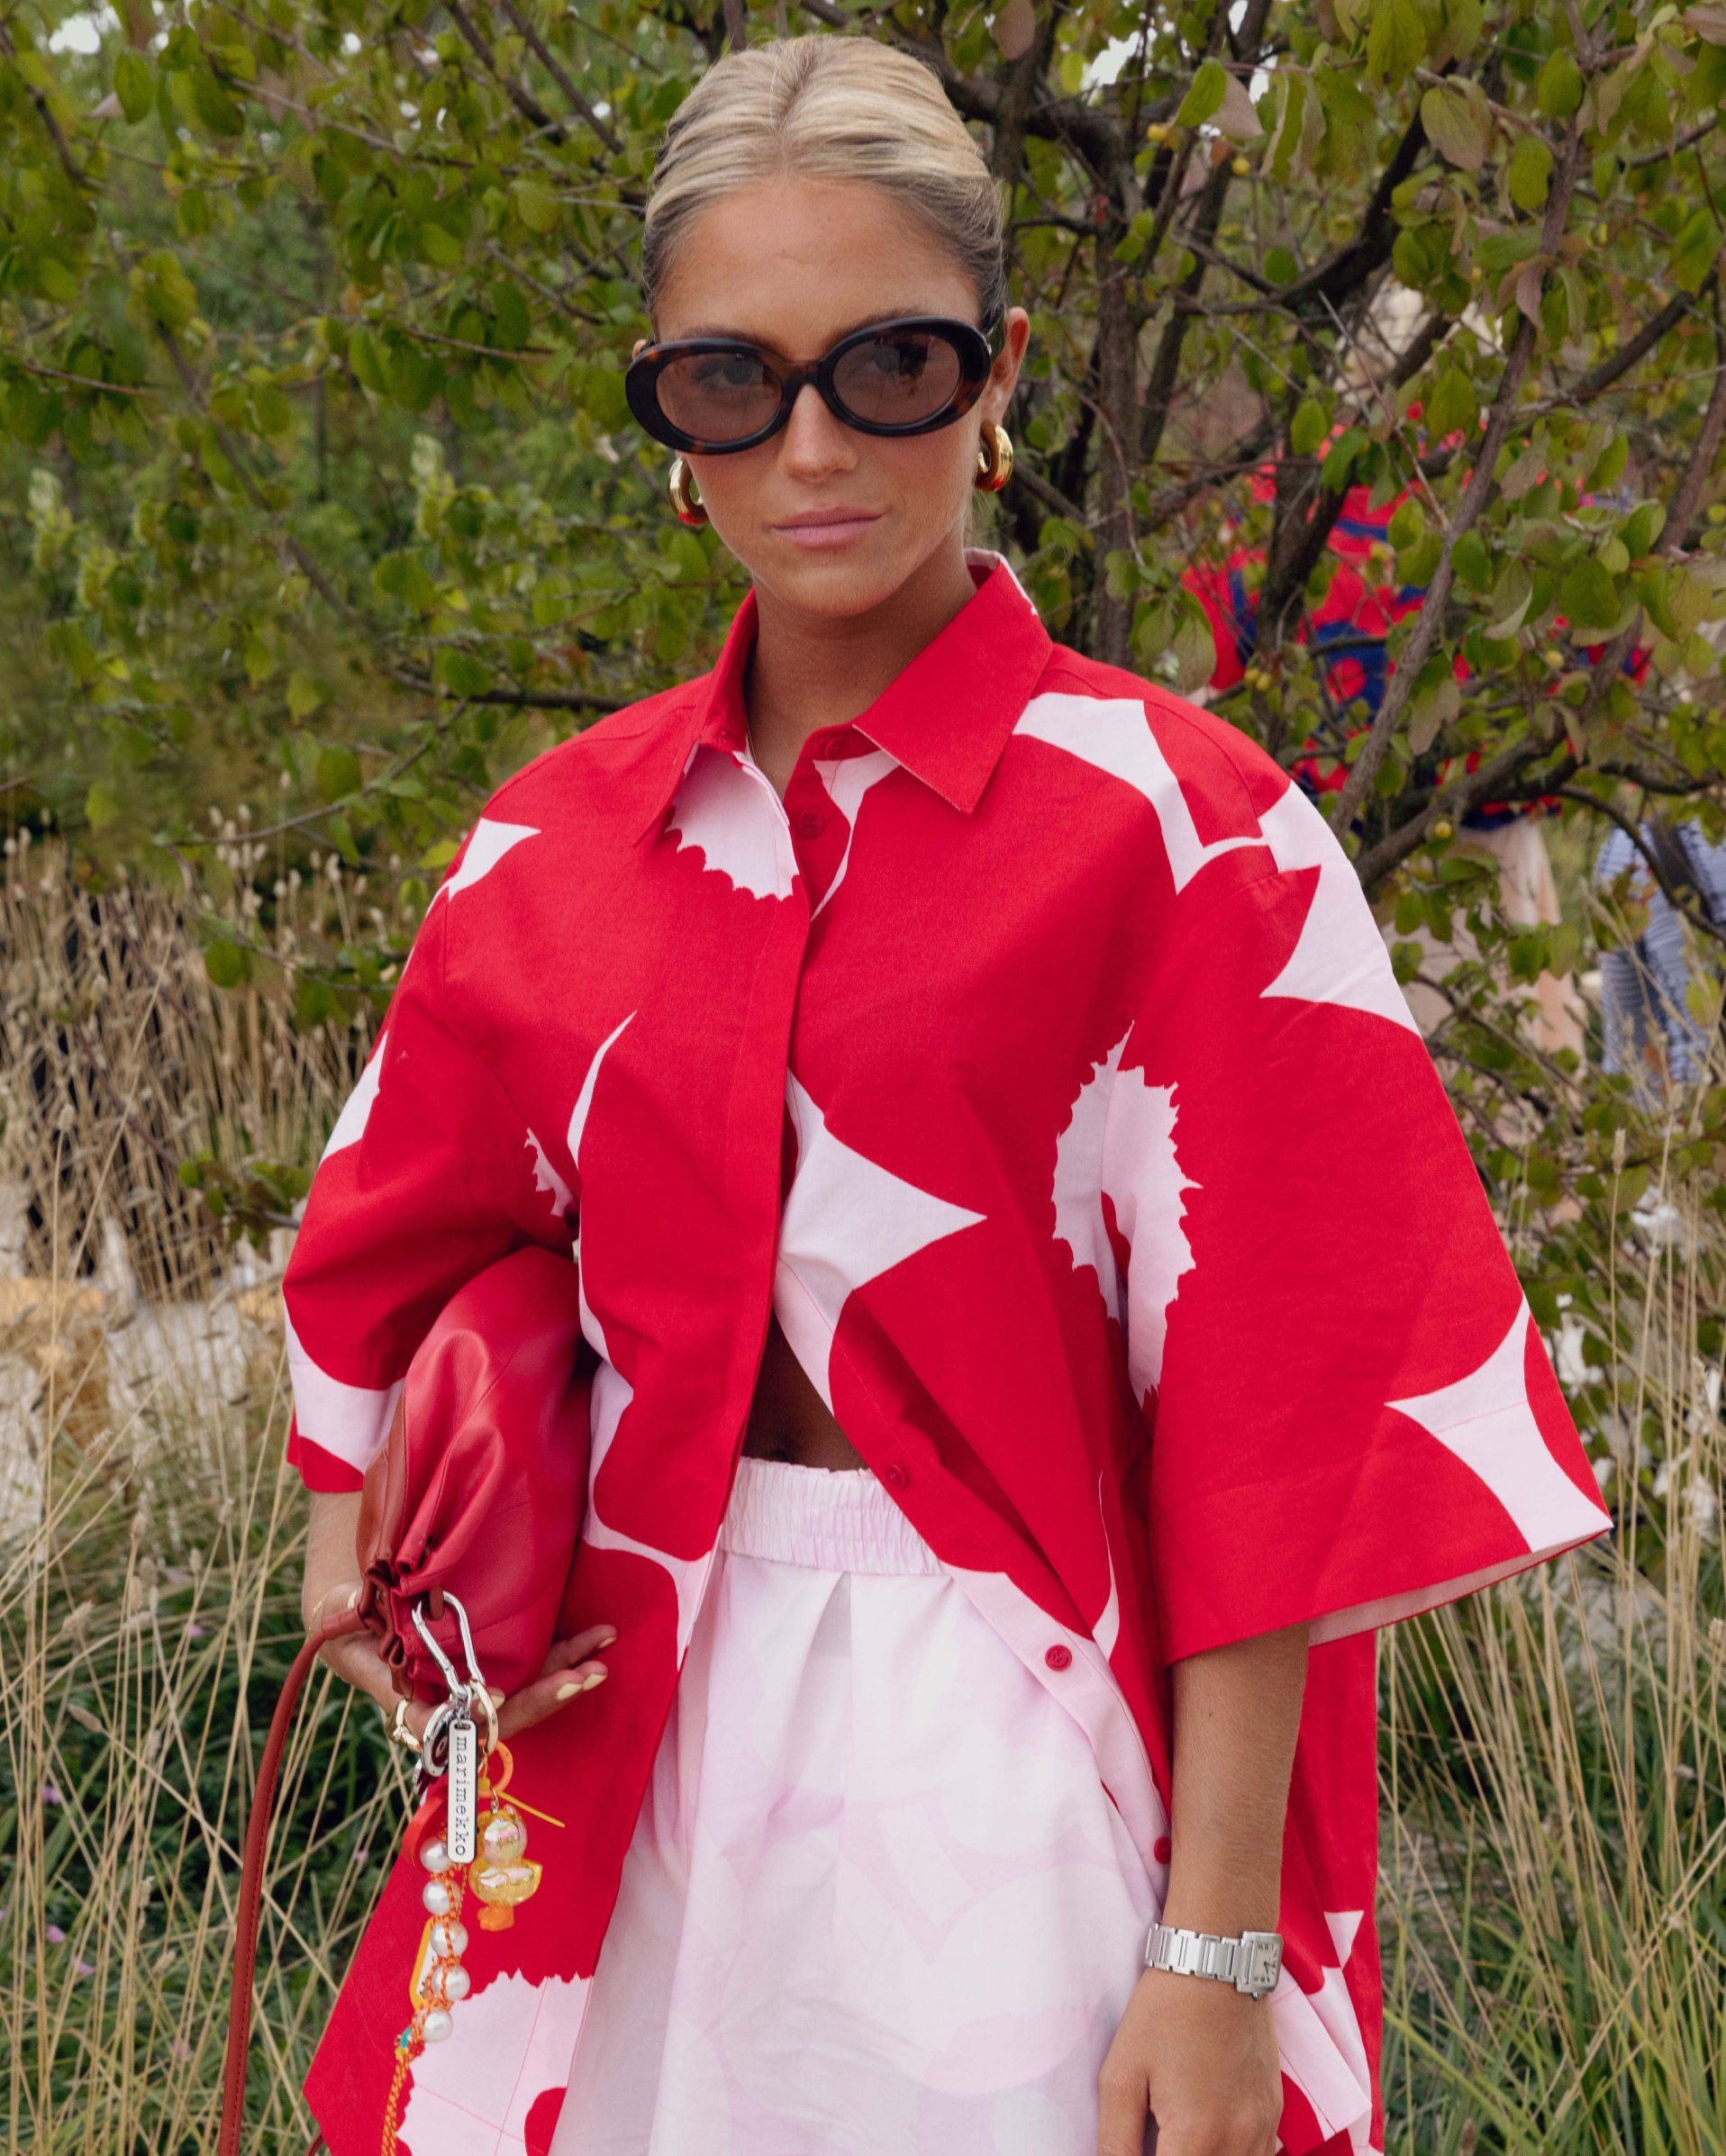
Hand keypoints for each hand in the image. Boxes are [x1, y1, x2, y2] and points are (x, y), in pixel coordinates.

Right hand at [309, 1586, 615, 1744]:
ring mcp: (475, 1687)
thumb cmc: (348, 1618)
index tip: (495, 1699)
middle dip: (540, 1699)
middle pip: (498, 1717)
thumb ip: (348, 1612)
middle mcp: (447, 1702)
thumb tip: (347, 1606)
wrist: (364, 1614)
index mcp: (406, 1696)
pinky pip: (532, 1670)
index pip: (436, 1720)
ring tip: (600, 1665)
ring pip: (524, 1697)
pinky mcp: (495, 1666)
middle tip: (580, 1678)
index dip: (468, 1715)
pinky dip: (565, 1658)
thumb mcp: (341, 1612)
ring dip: (564, 1680)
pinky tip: (596, 1643)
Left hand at [1097, 1966, 1281, 2155]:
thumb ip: (1116, 2140)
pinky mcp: (1274, 2113)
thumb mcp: (1121, 2073)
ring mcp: (1263, 2128)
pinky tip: (1208, 2137)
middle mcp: (1238, 2140)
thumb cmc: (1163, 2014)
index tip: (1141, 2147)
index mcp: (1196, 2135)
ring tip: (1178, 2139)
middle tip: (1157, 2139)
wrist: (1217, 1964)